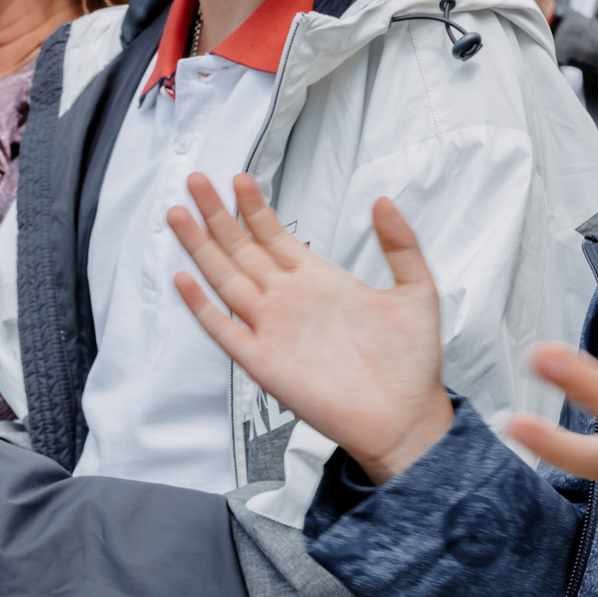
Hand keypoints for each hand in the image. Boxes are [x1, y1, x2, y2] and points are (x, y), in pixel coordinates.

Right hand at [167, 172, 452, 481]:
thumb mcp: (417, 291)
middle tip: (197, 180)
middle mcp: (290, 301)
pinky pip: (224, 330)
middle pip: (242, 249)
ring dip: (202, 247)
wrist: (404, 417)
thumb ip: (401, 244)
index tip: (239, 179)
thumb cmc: (410, 364)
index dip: (255, 208)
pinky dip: (202, 306)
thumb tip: (384, 201)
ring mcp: (273, 329)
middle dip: (218, 215)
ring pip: (226, 279)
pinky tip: (185, 279)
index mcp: (320, 282)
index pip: (276, 237)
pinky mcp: (263, 362)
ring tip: (180, 214)